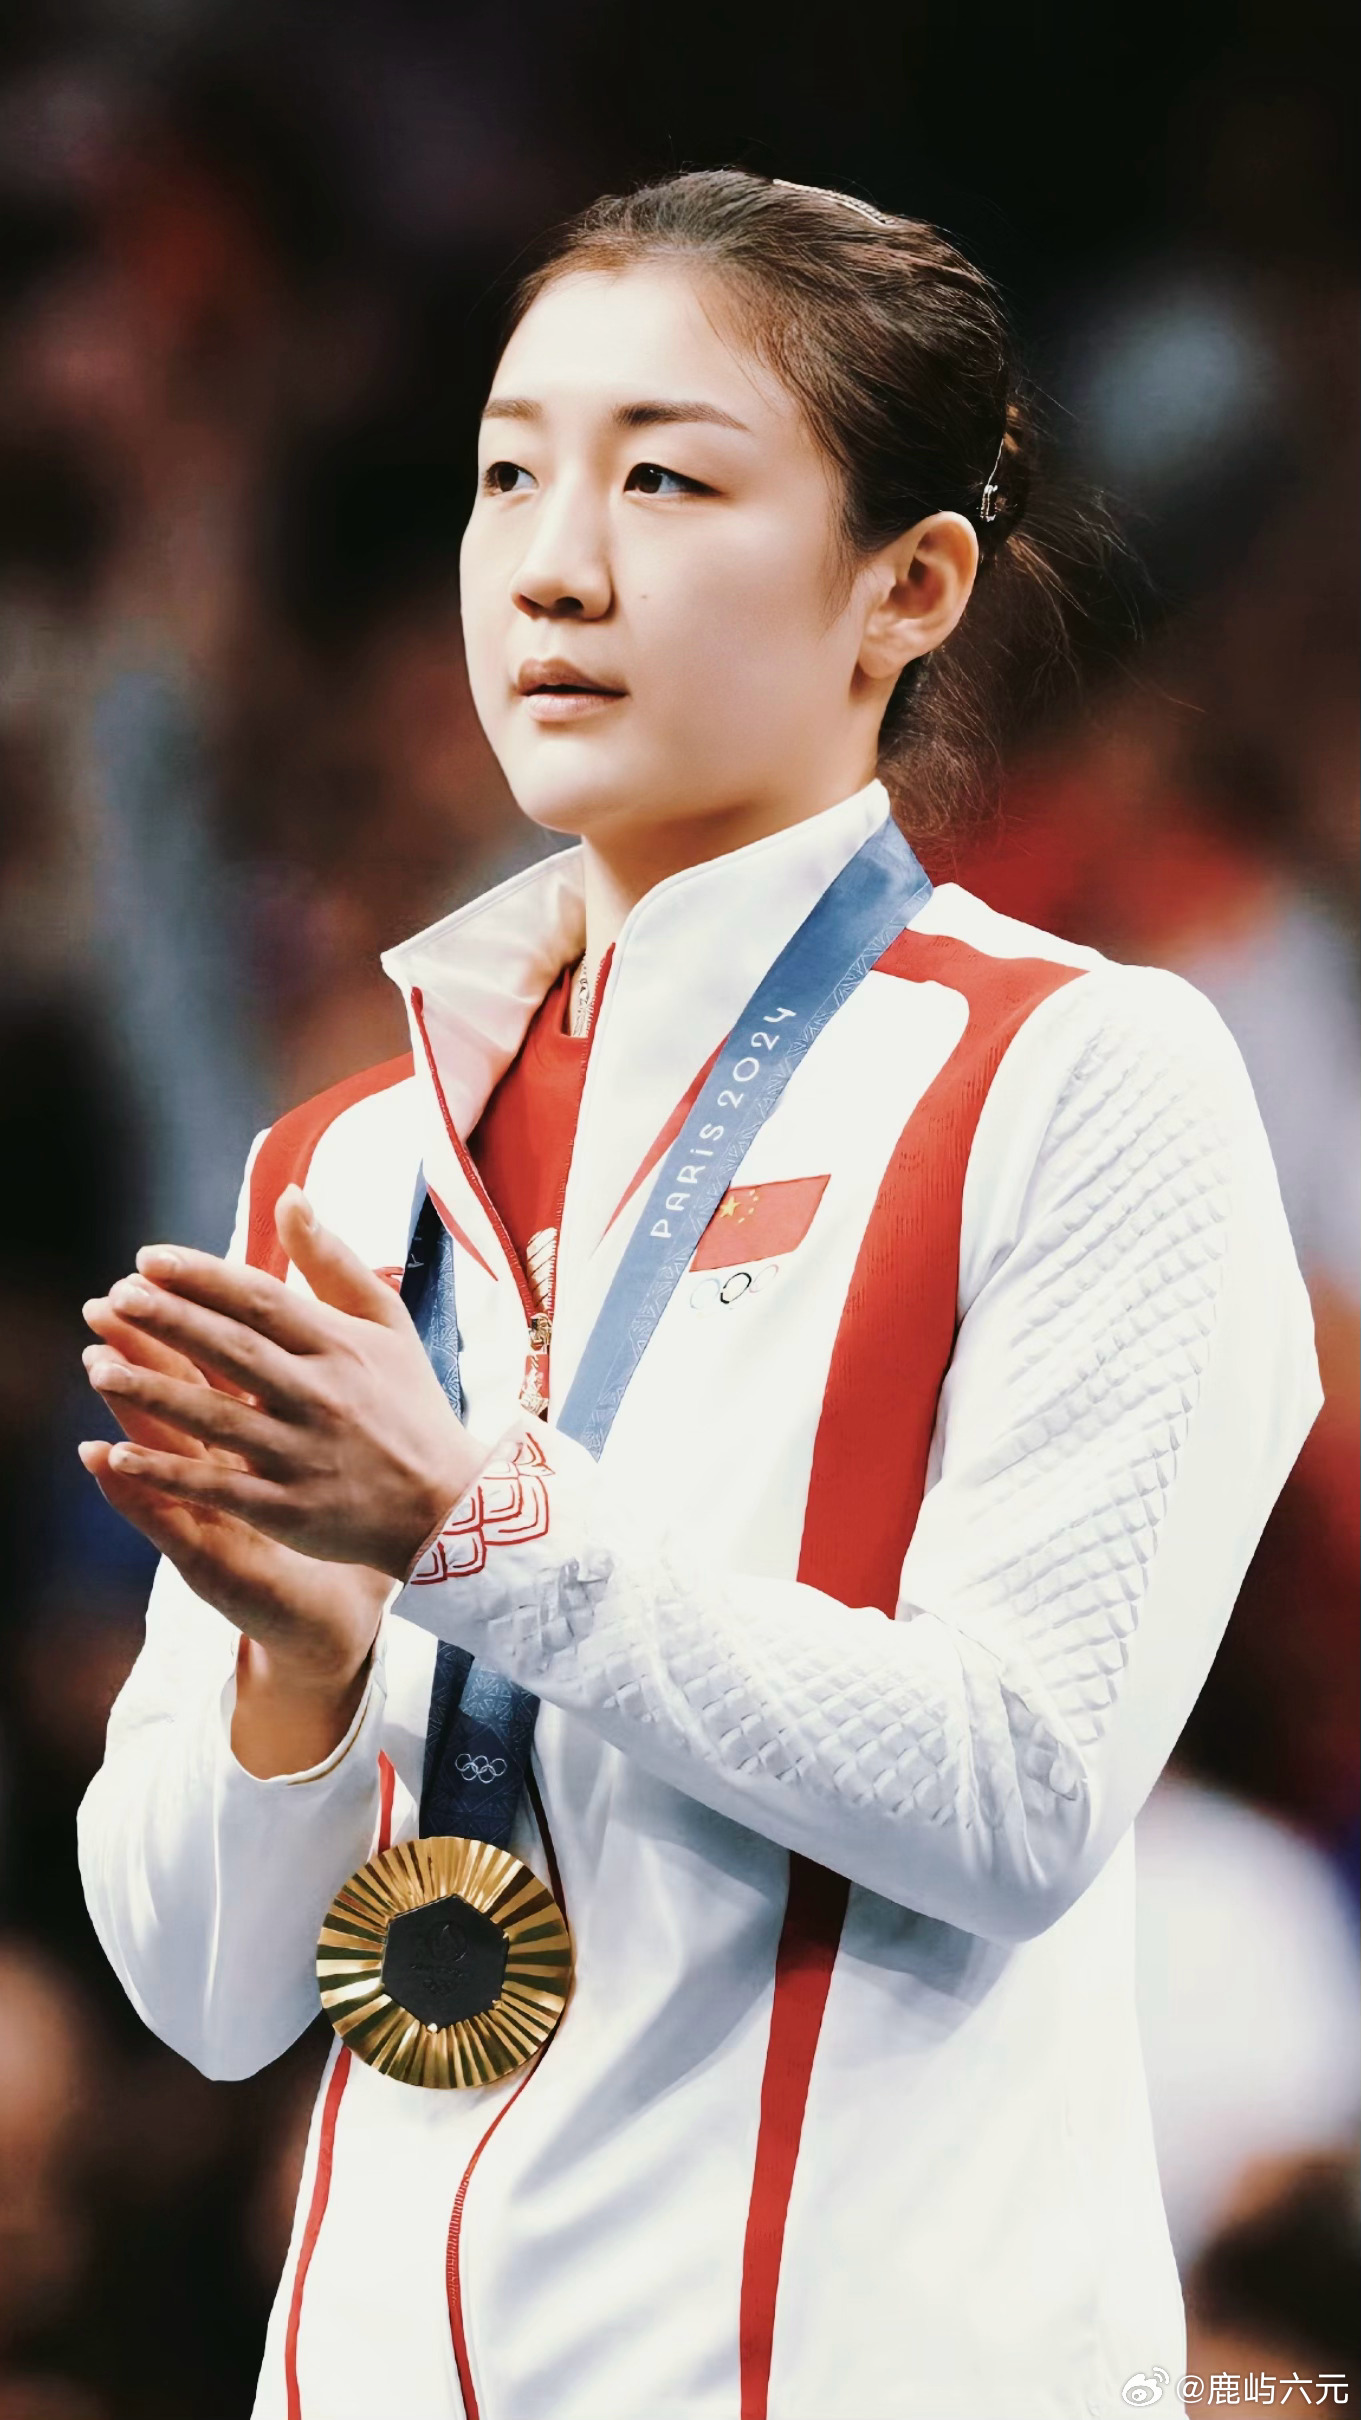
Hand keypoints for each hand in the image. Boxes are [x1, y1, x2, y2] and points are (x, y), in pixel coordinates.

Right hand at [80, 1305, 390, 1774]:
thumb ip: (309, 1367)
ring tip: (97, 1370)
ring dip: (130, 1410)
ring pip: (164, 1452)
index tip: (150, 1271)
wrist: (379, 1578)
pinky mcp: (212, 1557)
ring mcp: (210, 1509)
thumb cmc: (340, 1502)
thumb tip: (306, 1284)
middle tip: (102, 1310)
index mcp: (249, 1427)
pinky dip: (139, 1490)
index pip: (212, 1363)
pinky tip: (105, 1461)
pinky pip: (170, 1518)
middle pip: (177, 1398)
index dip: (183, 1319)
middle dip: (142, 1352)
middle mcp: (221, 1464)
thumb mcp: (326, 1435)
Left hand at [83, 1187, 487, 1582]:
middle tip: (113, 1297)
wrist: (448, 1503)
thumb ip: (332, 1261)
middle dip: (168, 1322)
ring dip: (154, 1393)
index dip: (202, 1277)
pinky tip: (119, 1456)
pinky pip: (220, 1487)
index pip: (260, 1300)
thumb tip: (290, 1197)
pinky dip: (169, 1473)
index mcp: (339, 1346)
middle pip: (232, 1350)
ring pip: (217, 1418)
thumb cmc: (409, 1404)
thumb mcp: (386, 1323)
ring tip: (99, 1367)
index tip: (147, 1258)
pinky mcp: (290, 1509)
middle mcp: (319, 1395)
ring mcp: (303, 1455)